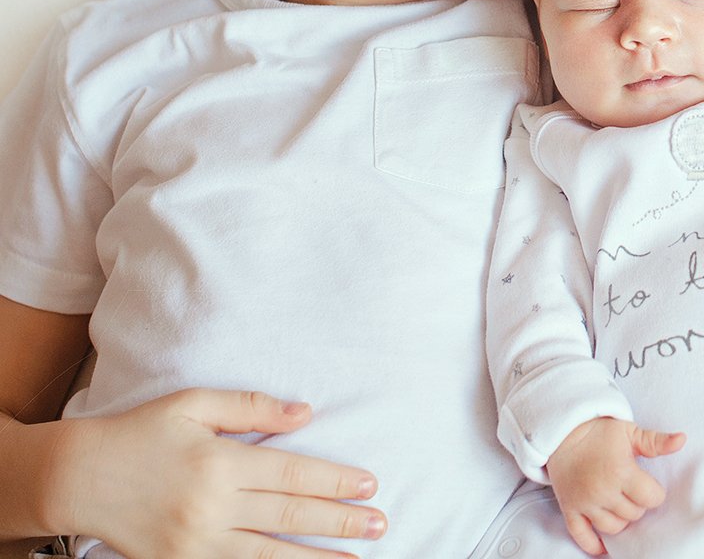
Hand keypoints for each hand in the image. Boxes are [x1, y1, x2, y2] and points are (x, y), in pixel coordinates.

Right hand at [59, 389, 383, 557]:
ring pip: (269, 555)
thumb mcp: (193, 404)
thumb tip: (306, 413)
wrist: (77, 478)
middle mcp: (212, 506)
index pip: (294, 474)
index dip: (336, 480)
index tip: (371, 485)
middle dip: (340, 522)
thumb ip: (252, 407)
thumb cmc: (140, 433)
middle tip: (381, 524)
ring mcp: (195, 542)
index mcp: (221, 462)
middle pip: (290, 515)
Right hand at [544, 416, 685, 554]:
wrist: (563, 432)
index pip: (651, 499)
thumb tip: (682, 440)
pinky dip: (594, 544)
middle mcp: (603, 491)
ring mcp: (585, 503)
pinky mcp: (570, 510)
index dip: (655, 493)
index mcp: (621, 472)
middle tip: (633, 491)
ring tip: (620, 504)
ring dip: (621, 519)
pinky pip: (582, 537)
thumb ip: (656, 441)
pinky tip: (605, 544)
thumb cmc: (600, 431)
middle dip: (638, 504)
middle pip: (634, 514)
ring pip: (613, 528)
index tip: (650, 486)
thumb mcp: (630, 432)